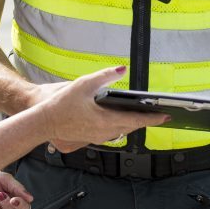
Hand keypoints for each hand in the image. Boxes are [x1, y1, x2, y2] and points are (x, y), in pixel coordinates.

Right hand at [31, 66, 168, 145]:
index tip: (166, 116)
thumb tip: (122, 68)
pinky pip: (110, 134)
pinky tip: (118, 118)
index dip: (153, 118)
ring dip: (131, 123)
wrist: (43, 121)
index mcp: (106, 120)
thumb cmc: (60, 104)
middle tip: (157, 114)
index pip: (136, 120)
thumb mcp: (83, 84)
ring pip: (121, 131)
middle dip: (144, 120)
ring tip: (140, 114)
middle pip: (131, 127)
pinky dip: (117, 126)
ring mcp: (97, 138)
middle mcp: (104, 133)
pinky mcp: (91, 140)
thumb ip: (105, 76)